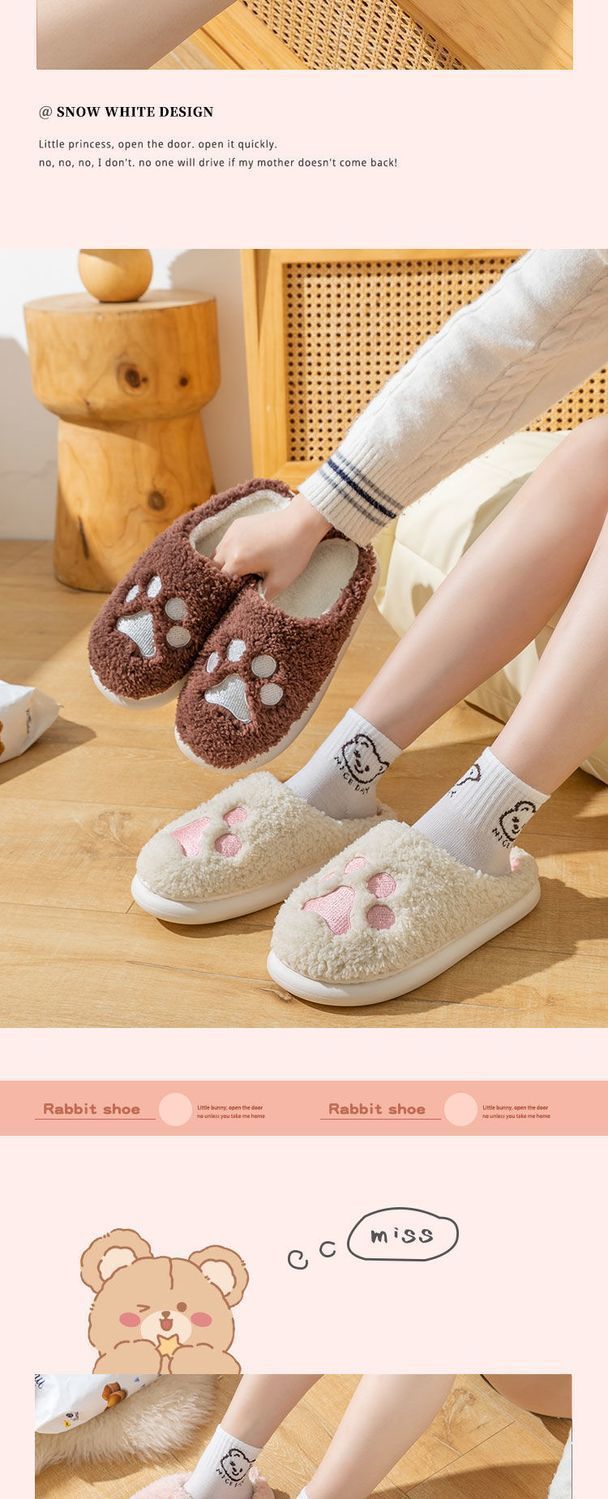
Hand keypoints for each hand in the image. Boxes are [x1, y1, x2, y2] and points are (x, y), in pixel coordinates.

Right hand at [213, 491, 331, 598]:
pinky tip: (243, 555)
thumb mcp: (280, 581)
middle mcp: (230, 545)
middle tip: (236, 583)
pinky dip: (229, 550)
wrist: (301, 523)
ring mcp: (232, 532)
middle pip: (214, 567)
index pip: (221, 581)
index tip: (234, 594)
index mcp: (238, 560)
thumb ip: (262, 596)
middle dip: (222, 577)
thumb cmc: (293, 551)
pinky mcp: (238, 524)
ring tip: (239, 570)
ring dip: (223, 563)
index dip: (226, 590)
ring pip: (217, 553)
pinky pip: (225, 541)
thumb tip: (252, 602)